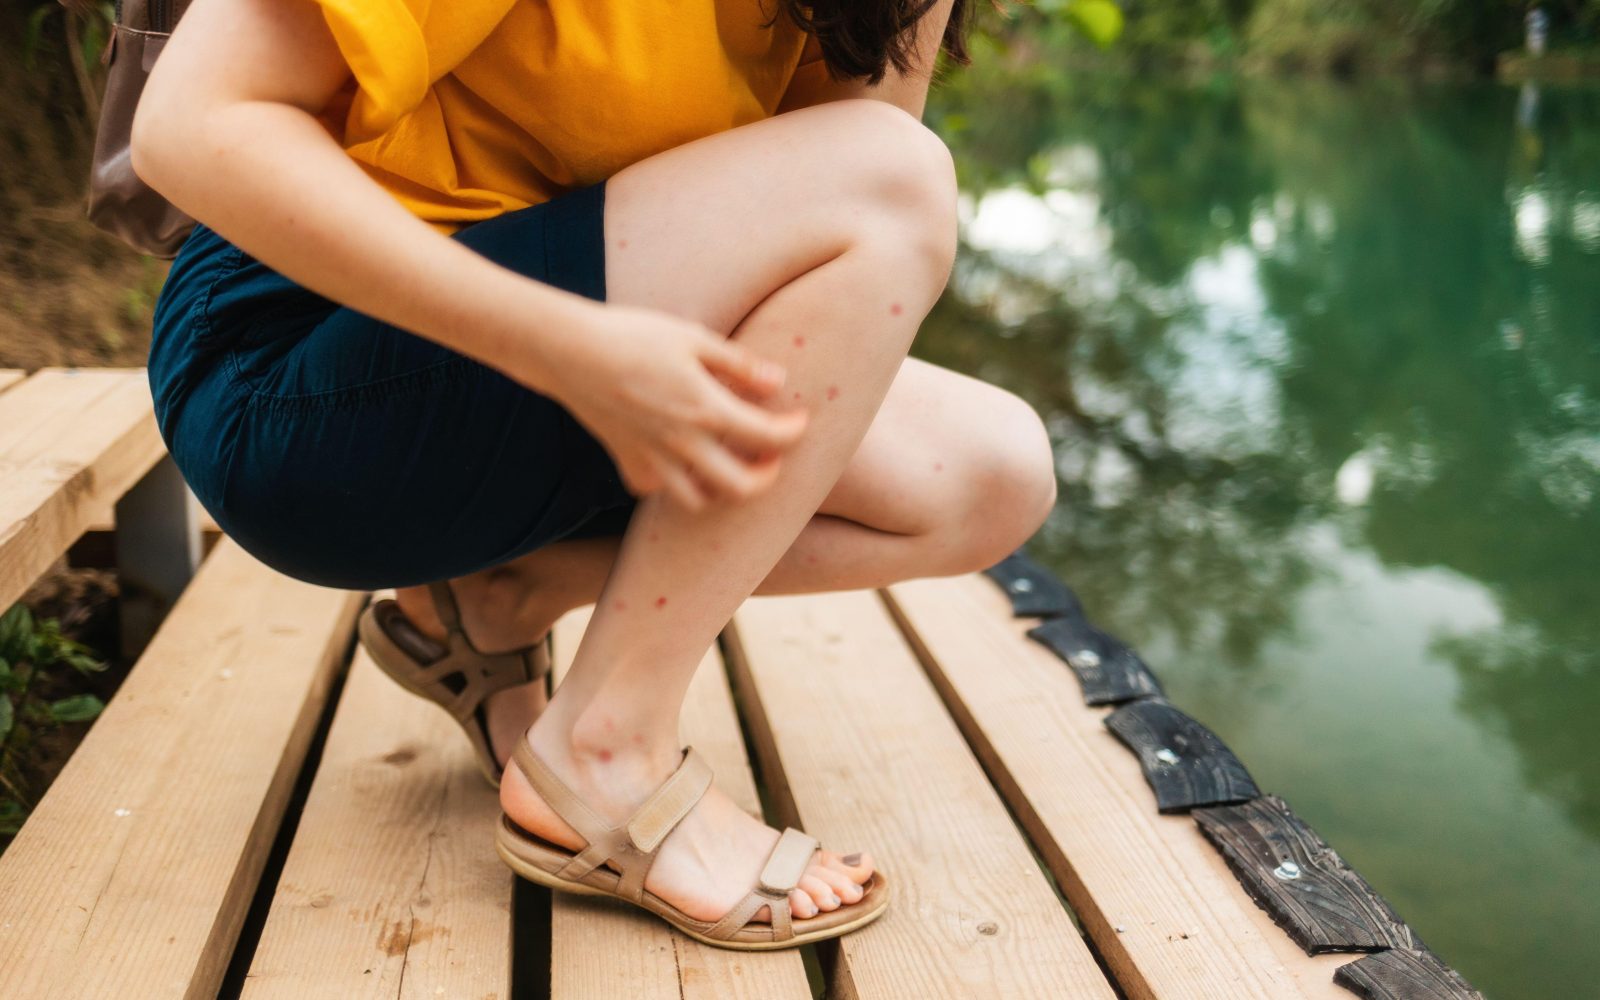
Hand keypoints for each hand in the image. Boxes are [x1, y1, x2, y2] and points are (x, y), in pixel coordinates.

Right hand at [543, 302, 808, 510]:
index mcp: (706, 409)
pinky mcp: (626, 459)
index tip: (800, 420)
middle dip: (766, 477)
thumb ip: (739, 365)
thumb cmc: (633, 335)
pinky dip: (671, 485)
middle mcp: (682, 443)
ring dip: (721, 489)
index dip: (793, 432)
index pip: (767, 438)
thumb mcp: (694, 338)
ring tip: (729, 464)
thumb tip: (778, 382)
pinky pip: (654, 490)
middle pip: (741, 487)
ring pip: (698, 501)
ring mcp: (652, 458)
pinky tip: (676, 463)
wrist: (568, 350)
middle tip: (770, 457)